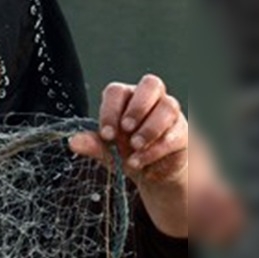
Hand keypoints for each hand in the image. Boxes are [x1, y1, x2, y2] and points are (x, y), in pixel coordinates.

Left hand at [70, 74, 188, 236]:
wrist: (155, 173)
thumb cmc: (129, 153)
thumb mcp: (108, 152)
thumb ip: (94, 145)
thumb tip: (73, 142)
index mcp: (127, 99)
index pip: (117, 91)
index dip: (110, 110)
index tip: (106, 135)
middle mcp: (150, 100)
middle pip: (151, 84)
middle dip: (137, 107)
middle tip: (126, 130)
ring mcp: (170, 114)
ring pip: (168, 106)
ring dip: (149, 129)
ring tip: (135, 149)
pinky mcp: (184, 133)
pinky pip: (176, 134)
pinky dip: (157, 149)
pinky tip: (143, 162)